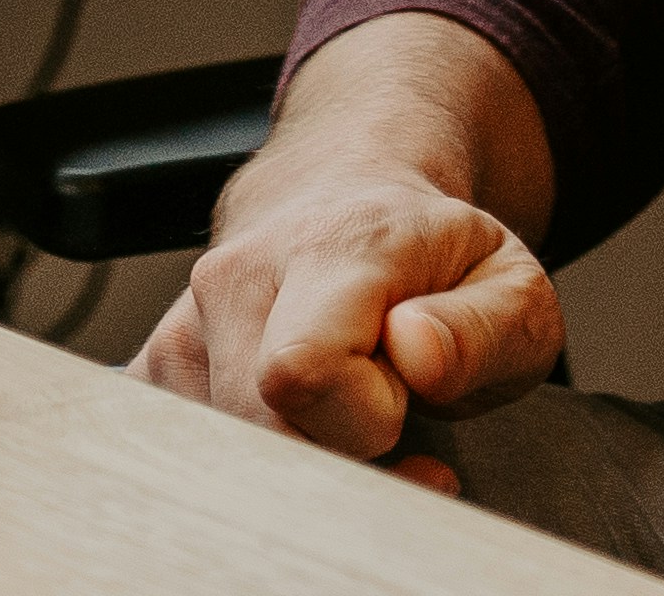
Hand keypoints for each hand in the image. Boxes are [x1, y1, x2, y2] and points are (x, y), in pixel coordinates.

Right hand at [132, 158, 566, 492]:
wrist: (347, 200)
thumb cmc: (433, 260)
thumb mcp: (511, 285)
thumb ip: (484, 330)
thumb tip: (416, 357)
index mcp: (334, 246)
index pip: (304, 370)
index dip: (369, 419)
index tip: (407, 403)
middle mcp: (241, 273)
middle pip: (261, 428)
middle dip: (334, 450)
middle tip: (379, 411)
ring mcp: (185, 320)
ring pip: (225, 452)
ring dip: (293, 453)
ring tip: (336, 406)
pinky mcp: (152, 367)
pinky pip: (186, 456)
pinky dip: (247, 462)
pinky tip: (289, 424)